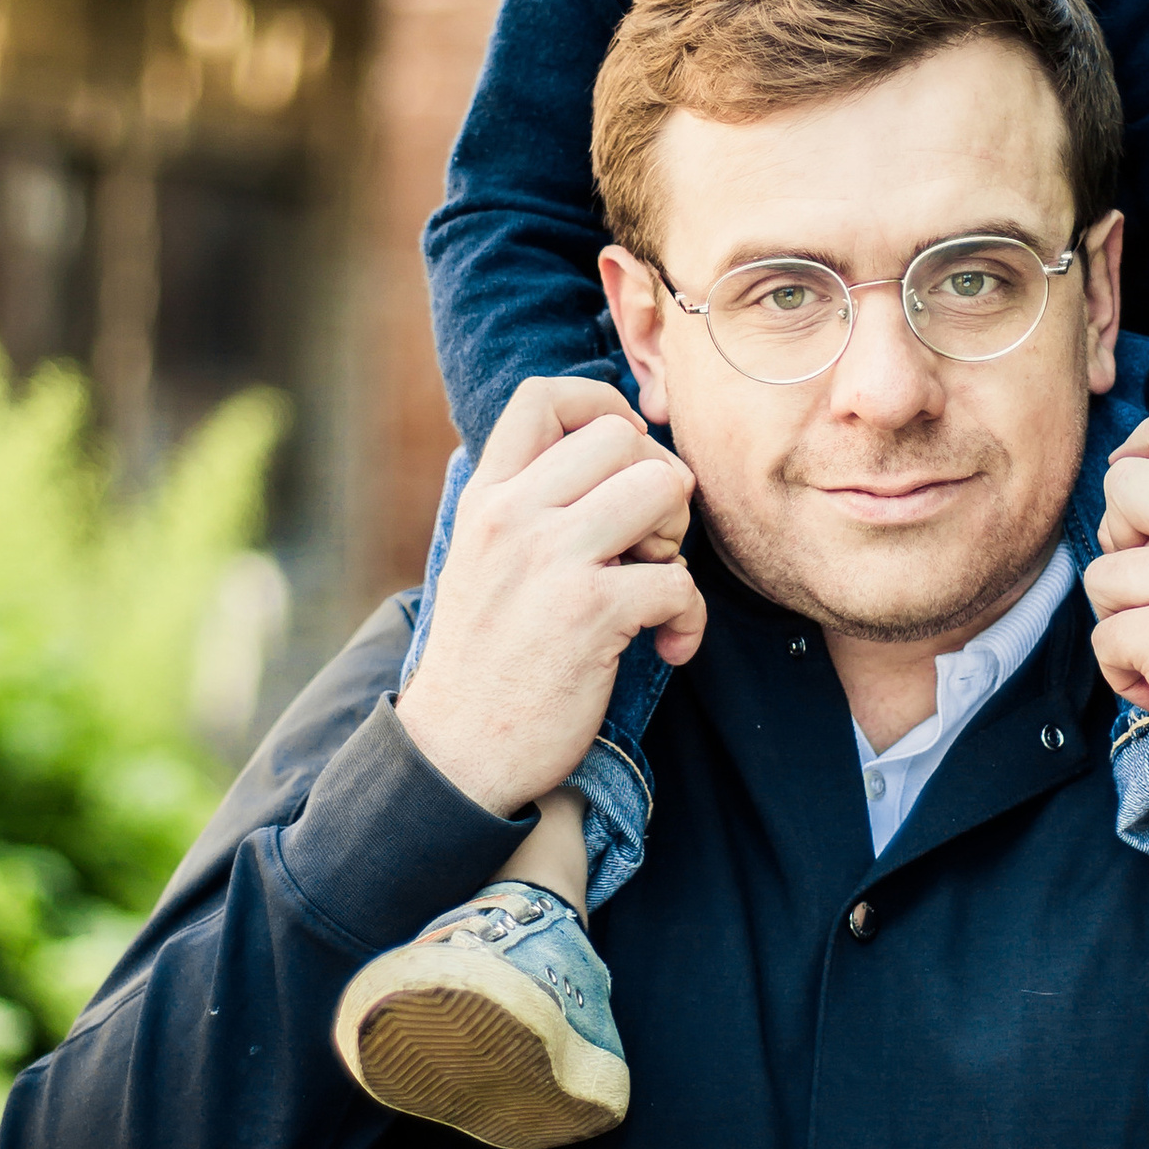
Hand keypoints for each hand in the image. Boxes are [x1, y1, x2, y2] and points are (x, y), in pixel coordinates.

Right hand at [397, 378, 705, 819]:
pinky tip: (669, 647)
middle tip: (647, 545)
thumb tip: (613, 453)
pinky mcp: (590, 614)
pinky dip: (690, 619)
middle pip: (625, 438)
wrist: (457, 752)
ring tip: (655, 585)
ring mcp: (551, 560)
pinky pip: (681, 581)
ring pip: (663, 488)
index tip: (625, 456)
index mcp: (487, 498)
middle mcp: (514, 515)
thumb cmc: (486, 659)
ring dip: (677, 541)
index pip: (545, 396)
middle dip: (657, 486)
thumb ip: (530, 505)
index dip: (605, 406)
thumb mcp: (483, 559)